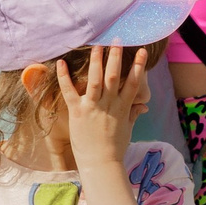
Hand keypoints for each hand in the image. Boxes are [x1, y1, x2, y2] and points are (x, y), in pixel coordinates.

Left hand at [60, 46, 142, 168]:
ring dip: (96, 61)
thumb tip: (143, 106)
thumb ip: (133, 114)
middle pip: (114, 76)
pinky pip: (69, 92)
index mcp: (123, 108)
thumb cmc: (115, 148)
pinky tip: (61, 62)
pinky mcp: (77, 112)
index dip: (138, 66)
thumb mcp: (127, 129)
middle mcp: (109, 105)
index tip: (141, 51)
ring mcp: (93, 107)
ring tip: (97, 45)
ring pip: (96, 80)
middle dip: (116, 57)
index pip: (133, 82)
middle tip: (117, 40)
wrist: (101, 164)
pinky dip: (65, 77)